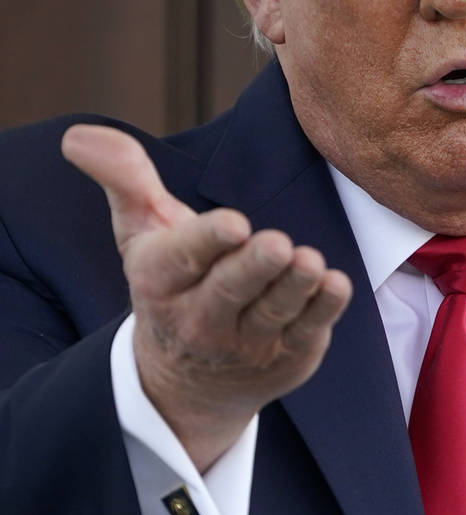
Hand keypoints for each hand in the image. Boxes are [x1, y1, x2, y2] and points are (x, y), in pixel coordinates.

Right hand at [62, 124, 351, 471]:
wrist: (187, 379)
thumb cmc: (172, 282)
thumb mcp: (141, 231)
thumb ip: (125, 179)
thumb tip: (79, 135)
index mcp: (161, 280)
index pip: (184, 257)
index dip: (208, 240)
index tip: (234, 223)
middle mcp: (201, 317)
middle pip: (230, 289)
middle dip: (253, 267)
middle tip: (276, 243)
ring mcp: (247, 341)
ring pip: (273, 311)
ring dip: (294, 287)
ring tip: (311, 262)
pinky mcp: (287, 354)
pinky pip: (307, 332)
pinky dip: (324, 310)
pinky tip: (337, 285)